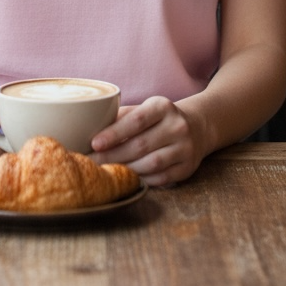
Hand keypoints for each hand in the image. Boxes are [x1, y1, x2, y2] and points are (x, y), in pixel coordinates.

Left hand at [89, 97, 205, 186]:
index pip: (137, 120)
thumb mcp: (144, 109)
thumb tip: (88, 128)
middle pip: (140, 145)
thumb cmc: (158, 119)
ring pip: (151, 164)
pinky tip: (127, 179)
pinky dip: (142, 179)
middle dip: (112, 156)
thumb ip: (121, 117)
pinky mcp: (187, 167)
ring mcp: (185, 148)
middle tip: (91, 163)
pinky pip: (161, 178)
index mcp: (163, 107)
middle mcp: (177, 126)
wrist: (197, 127)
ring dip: (126, 170)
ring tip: (106, 172)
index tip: (94, 143)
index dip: (114, 133)